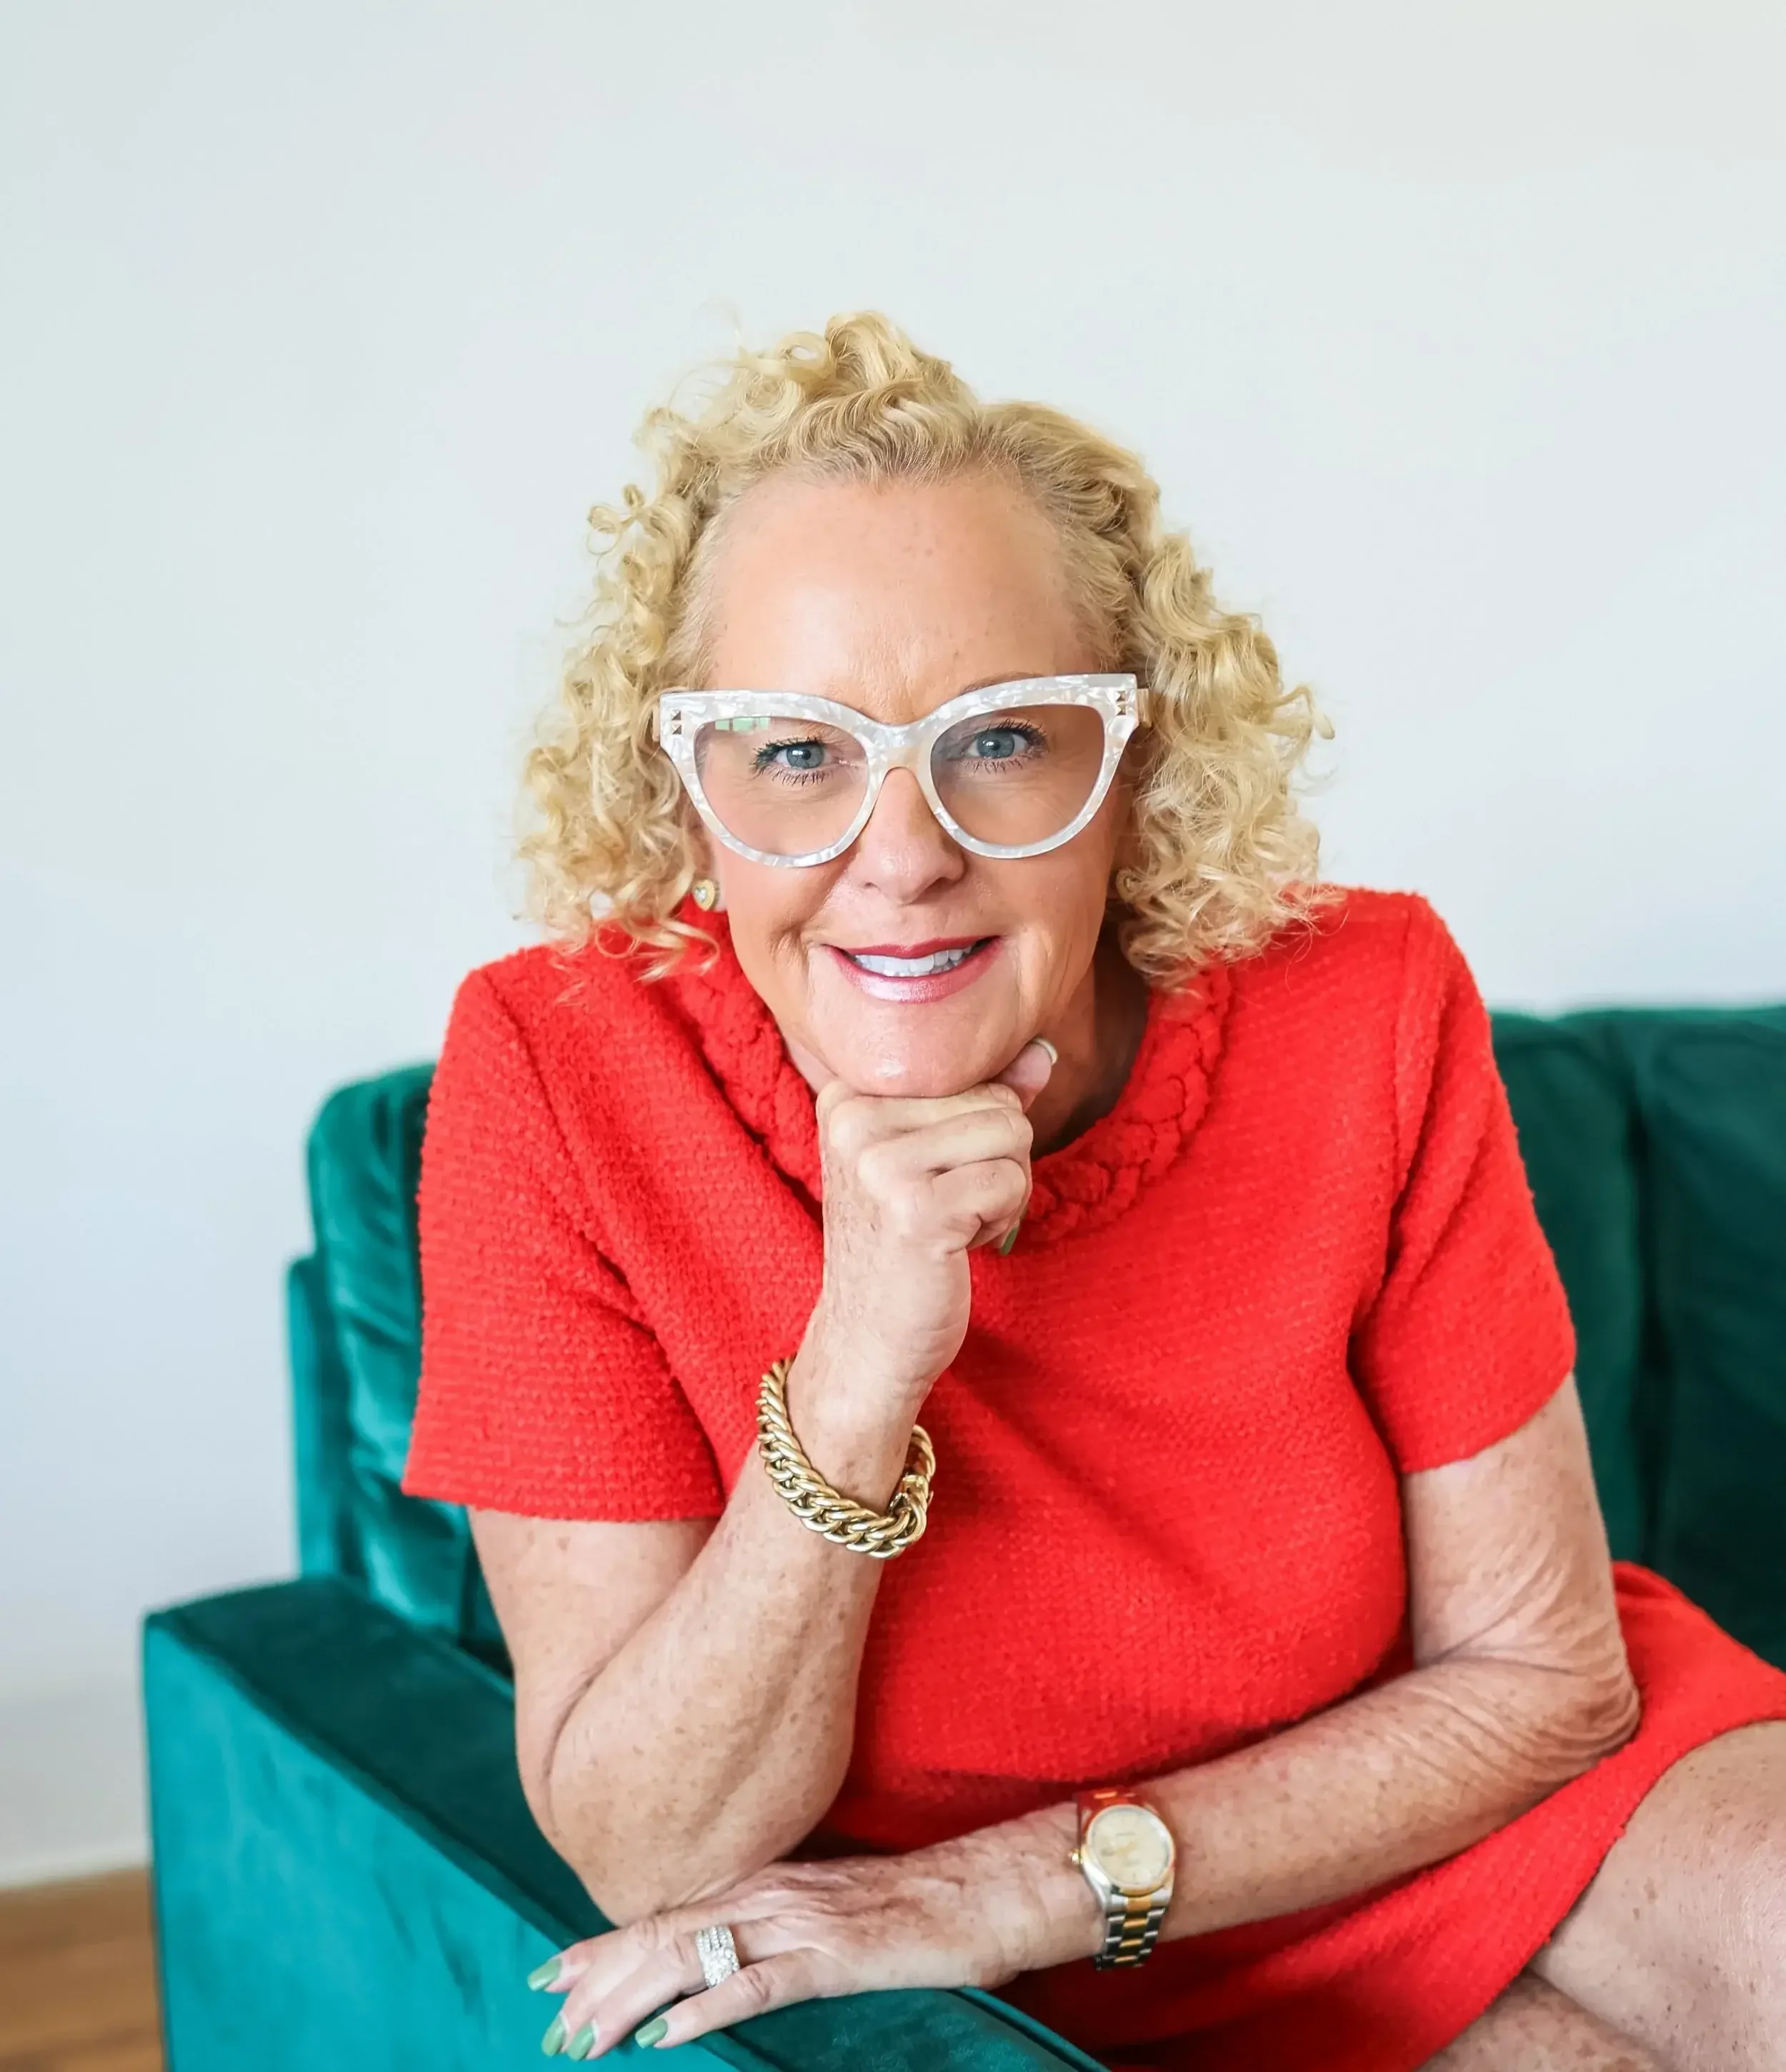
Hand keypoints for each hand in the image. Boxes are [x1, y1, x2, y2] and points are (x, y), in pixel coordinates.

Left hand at [529, 1831, 1096, 2058]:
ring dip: (630, 1997)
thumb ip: (776, 1927)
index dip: (607, 1945)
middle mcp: (769, 1893)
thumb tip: (726, 1954)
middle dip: (599, 1976)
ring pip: (692, 1955)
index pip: (668, 1912)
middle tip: (547, 2013)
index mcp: (766, 1883)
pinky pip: (756, 1984)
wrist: (983, 1887)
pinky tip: (668, 2034)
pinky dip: (705, 2008)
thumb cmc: (916, 1905)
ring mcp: (798, 1923)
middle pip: (663, 1933)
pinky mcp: (832, 1956)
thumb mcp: (831, 1912)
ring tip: (583, 2034)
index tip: (555, 1972)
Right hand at [798, 1038, 1055, 1411]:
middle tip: (946, 1208)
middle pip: (997, 1101)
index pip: (969, 1071)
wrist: (867, 1340)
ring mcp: (880, 1164)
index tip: (931, 1175)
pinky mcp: (917, 1210)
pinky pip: (1011, 1181)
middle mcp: (855, 1119)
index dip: (977, 1129)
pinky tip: (957, 1246)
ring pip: (1012, 1134)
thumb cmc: (903, 1244)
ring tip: (952, 1224)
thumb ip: (985, 1098)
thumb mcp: (935, 1158)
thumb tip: (1043, 1052)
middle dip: (997, 1159)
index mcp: (848, 1095)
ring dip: (1004, 1189)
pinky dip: (1002, 1218)